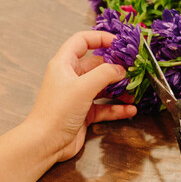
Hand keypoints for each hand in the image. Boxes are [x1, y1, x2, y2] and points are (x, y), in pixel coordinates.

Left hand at [23, 31, 136, 162]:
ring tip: (134, 91)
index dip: (100, 38)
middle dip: (116, 67)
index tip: (119, 42)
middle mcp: (71, 78)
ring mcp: (78, 96)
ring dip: (119, 89)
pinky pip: (105, 107)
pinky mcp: (84, 113)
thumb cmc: (57, 111)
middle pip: (97, 65)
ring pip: (103, 87)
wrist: (45, 143)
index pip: (82, 41)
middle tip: (134, 69)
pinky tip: (130, 110)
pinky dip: (117, 108)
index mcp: (64, 64)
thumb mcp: (83, 87)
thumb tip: (122, 68)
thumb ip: (105, 74)